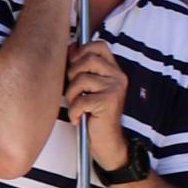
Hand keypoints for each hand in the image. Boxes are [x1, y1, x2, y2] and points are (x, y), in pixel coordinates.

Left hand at [63, 33, 131, 158]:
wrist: (108, 141)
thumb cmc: (95, 114)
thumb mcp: (89, 87)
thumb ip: (82, 68)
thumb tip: (70, 47)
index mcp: (113, 70)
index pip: (99, 46)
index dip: (82, 50)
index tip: (73, 62)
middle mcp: (118, 76)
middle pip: (86, 60)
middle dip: (72, 75)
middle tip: (75, 92)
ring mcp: (115, 88)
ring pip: (81, 80)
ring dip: (72, 96)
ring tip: (77, 106)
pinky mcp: (109, 102)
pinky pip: (80, 100)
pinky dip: (74, 111)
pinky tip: (80, 117)